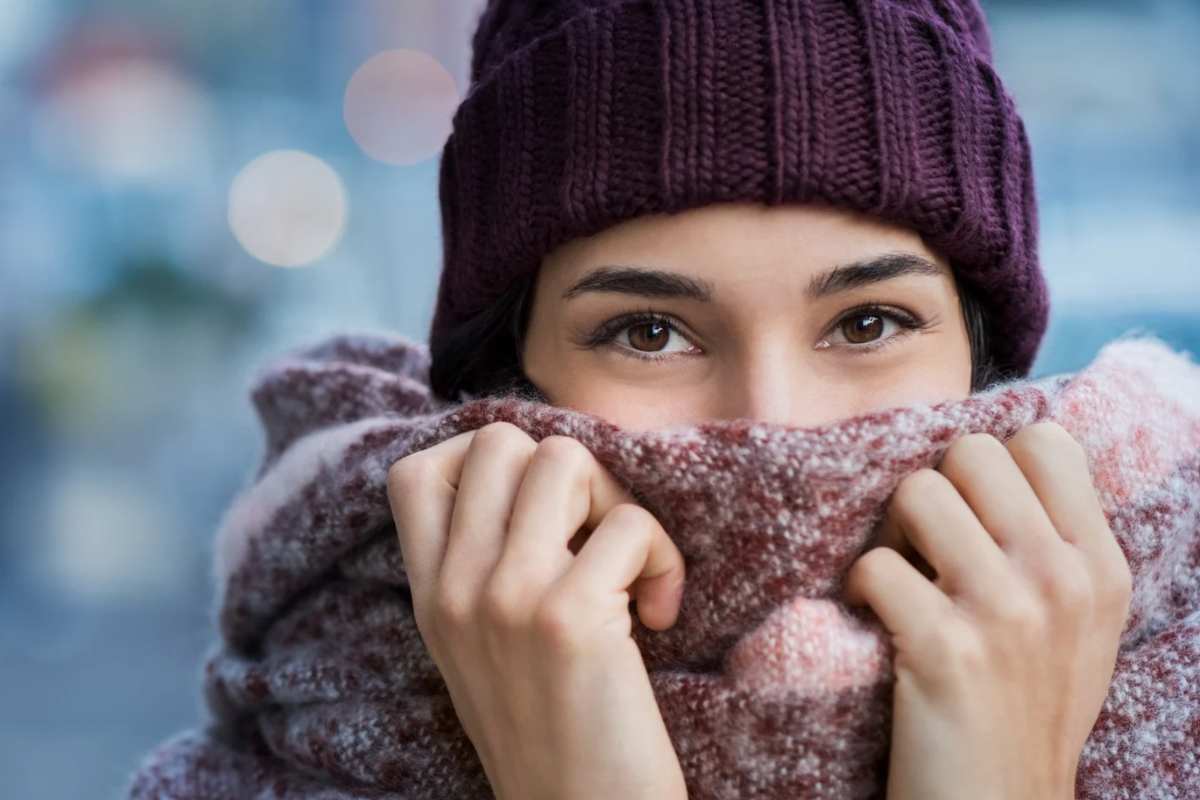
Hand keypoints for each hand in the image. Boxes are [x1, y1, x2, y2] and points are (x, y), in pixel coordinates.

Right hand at [386, 421, 688, 799]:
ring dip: (617, 502)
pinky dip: (663, 560)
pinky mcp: (568, 618)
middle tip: (594, 537)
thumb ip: (483, 570)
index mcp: (430, 596)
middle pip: (501, 442)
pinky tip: (660, 615)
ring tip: (630, 569)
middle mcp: (455, 589)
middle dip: (567, 472)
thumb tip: (539, 476)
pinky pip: (630, 524)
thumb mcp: (481, 650)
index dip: (484, 461)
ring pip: (565, 459)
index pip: (416, 472)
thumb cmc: (551, 734)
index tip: (537, 510)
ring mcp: (506, 598)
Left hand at [844, 422, 1132, 799]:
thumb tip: (994, 459)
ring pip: (917, 493)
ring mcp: (1005, 612)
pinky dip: (858, 589)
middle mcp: (1061, 579)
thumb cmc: (1026, 709)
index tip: (973, 514)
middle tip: (923, 547)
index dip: (991, 466)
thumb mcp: (1078, 624)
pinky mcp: (944, 648)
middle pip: (970, 453)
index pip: (1045, 440)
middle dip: (934, 491)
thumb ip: (1053, 543)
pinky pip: (874, 564)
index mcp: (1099, 566)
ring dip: (890, 534)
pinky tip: (872, 622)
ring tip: (899, 581)